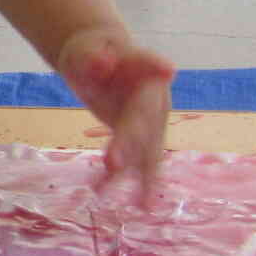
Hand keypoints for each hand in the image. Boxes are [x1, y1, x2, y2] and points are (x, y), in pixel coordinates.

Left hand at [56, 27, 174, 197]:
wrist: (102, 60)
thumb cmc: (93, 50)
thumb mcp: (86, 49)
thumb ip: (93, 57)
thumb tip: (101, 62)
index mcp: (147, 71)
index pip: (149, 71)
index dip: (157, 70)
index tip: (169, 69)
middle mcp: (156, 100)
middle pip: (145, 121)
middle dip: (131, 143)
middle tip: (115, 164)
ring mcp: (151, 122)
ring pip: (148, 150)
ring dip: (142, 176)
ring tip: (142, 205)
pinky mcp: (140, 138)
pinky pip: (138, 162)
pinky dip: (133, 182)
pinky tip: (133, 205)